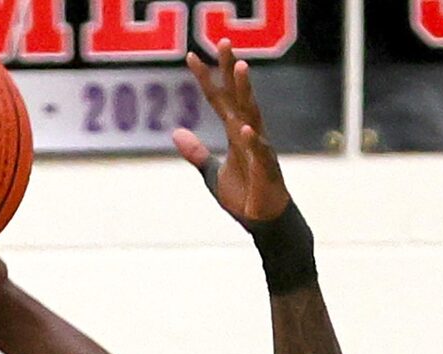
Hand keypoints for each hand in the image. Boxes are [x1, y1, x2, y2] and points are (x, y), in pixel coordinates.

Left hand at [174, 40, 290, 225]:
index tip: (190, 57)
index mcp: (235, 133)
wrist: (266, 224)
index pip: (218, 99)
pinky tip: (245, 129)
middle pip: (238, 96)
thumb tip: (176, 133)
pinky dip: (253, 141)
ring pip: (252, 114)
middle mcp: (248, 134)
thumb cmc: (246, 197)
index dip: (205, 78)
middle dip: (230, 69)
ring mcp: (260, 149)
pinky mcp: (267, 170)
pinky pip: (260, 152)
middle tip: (223, 41)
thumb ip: (197, 153)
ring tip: (240, 68)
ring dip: (246, 92)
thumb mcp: (214, 175)